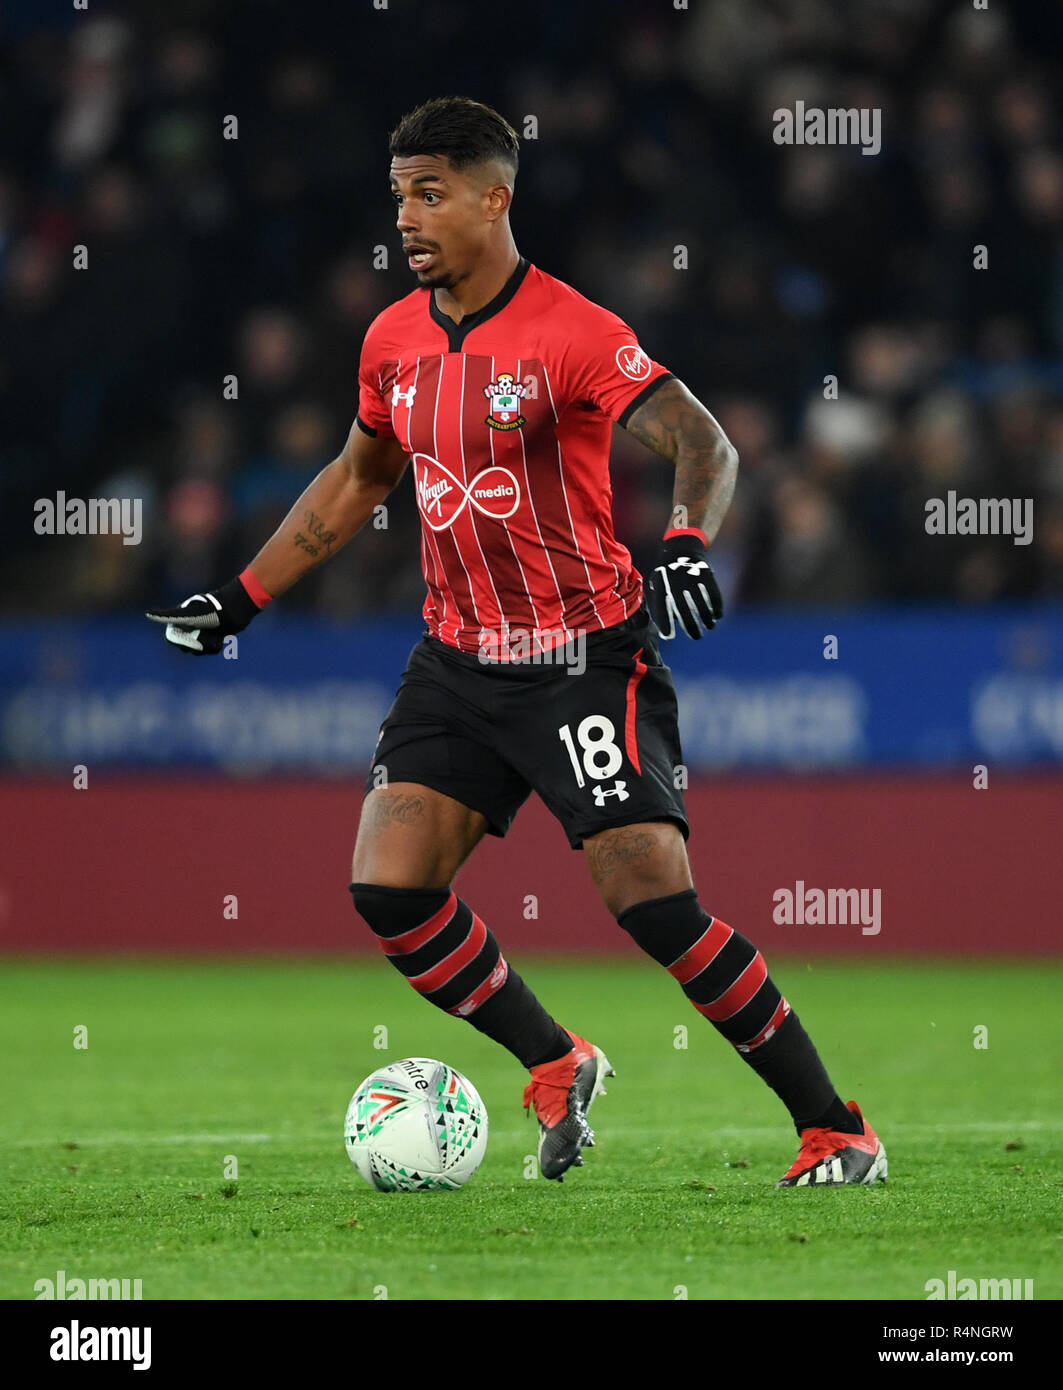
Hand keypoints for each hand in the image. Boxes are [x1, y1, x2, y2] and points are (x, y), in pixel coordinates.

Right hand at [145, 574, 263, 653]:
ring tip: (216, 635)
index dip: (182, 642)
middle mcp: (189, 625)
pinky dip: (216, 646)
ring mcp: (202, 631)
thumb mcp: (188, 615)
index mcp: (180, 620)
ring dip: (207, 646)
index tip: (193, 638)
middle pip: (185, 647)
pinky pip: (210, 650)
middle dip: (197, 645)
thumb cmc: (211, 611)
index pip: (172, 639)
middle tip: (207, 634)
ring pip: (198, 651)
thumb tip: (147, 614)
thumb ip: (168, 615)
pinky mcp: (214, 636)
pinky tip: (222, 638)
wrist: (236, 609)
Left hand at [647, 530, 722, 639]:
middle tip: (697, 637)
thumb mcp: (655, 584)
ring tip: (709, 626)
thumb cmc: (666, 574)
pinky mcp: (705, 574)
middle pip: (683, 609)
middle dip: (691, 626)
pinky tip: (717, 616)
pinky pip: (713, 594)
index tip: (668, 636)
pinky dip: (717, 607)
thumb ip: (657, 605)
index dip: (664, 623)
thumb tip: (663, 631)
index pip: (661, 607)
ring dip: (707, 619)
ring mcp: (691, 577)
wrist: (681, 547)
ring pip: (701, 604)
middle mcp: (675, 581)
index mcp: (660, 584)